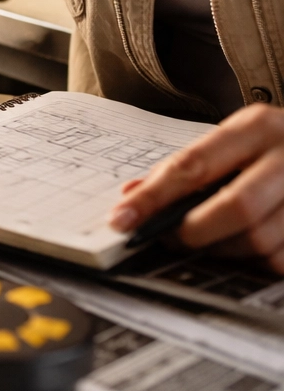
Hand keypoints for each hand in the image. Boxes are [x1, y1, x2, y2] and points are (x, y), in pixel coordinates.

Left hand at [111, 104, 283, 269]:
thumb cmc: (271, 149)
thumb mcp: (232, 142)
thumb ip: (184, 169)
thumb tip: (131, 196)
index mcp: (257, 126)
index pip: (194, 165)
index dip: (153, 197)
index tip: (122, 219)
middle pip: (235, 207)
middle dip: (192, 231)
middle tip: (168, 238)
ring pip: (260, 240)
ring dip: (222, 251)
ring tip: (207, 243)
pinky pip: (280, 260)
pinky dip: (254, 263)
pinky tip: (243, 251)